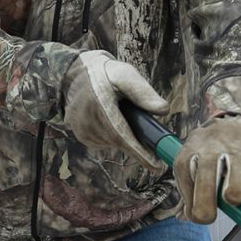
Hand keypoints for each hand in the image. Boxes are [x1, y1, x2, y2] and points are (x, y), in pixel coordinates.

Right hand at [60, 51, 167, 170]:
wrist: (77, 75)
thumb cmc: (107, 74)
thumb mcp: (126, 75)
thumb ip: (143, 92)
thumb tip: (163, 110)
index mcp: (99, 103)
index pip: (121, 134)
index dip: (139, 152)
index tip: (156, 166)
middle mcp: (87, 120)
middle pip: (120, 142)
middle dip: (138, 145)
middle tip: (153, 141)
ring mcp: (82, 130)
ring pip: (113, 143)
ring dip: (124, 136)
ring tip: (124, 116)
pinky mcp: (81, 135)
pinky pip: (105, 142)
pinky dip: (114, 136)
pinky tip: (111, 121)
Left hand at [174, 115, 240, 223]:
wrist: (238, 118)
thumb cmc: (211, 150)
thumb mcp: (192, 162)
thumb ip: (188, 191)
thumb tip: (186, 217)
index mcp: (191, 153)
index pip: (186, 181)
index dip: (191, 205)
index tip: (199, 215)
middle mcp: (213, 150)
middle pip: (207, 179)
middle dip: (205, 205)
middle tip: (209, 217)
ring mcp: (239, 150)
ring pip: (237, 178)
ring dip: (235, 193)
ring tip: (235, 199)